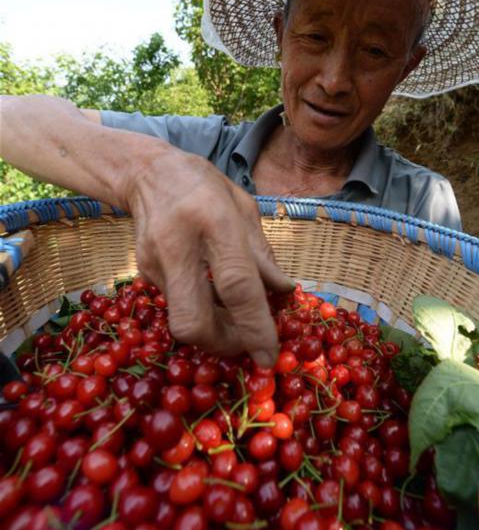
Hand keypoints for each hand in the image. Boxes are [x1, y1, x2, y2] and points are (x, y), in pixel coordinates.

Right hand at [125, 146, 293, 366]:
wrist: (149, 173)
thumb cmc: (206, 188)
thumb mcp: (244, 209)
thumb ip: (263, 255)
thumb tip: (284, 293)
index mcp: (215, 221)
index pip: (237, 286)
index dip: (255, 327)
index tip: (269, 356)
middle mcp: (179, 245)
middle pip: (194, 321)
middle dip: (223, 344)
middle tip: (246, 343)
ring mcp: (155, 262)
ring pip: (182, 321)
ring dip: (213, 332)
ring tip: (234, 320)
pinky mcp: (143, 273)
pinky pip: (176, 306)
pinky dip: (199, 311)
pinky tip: (211, 297)